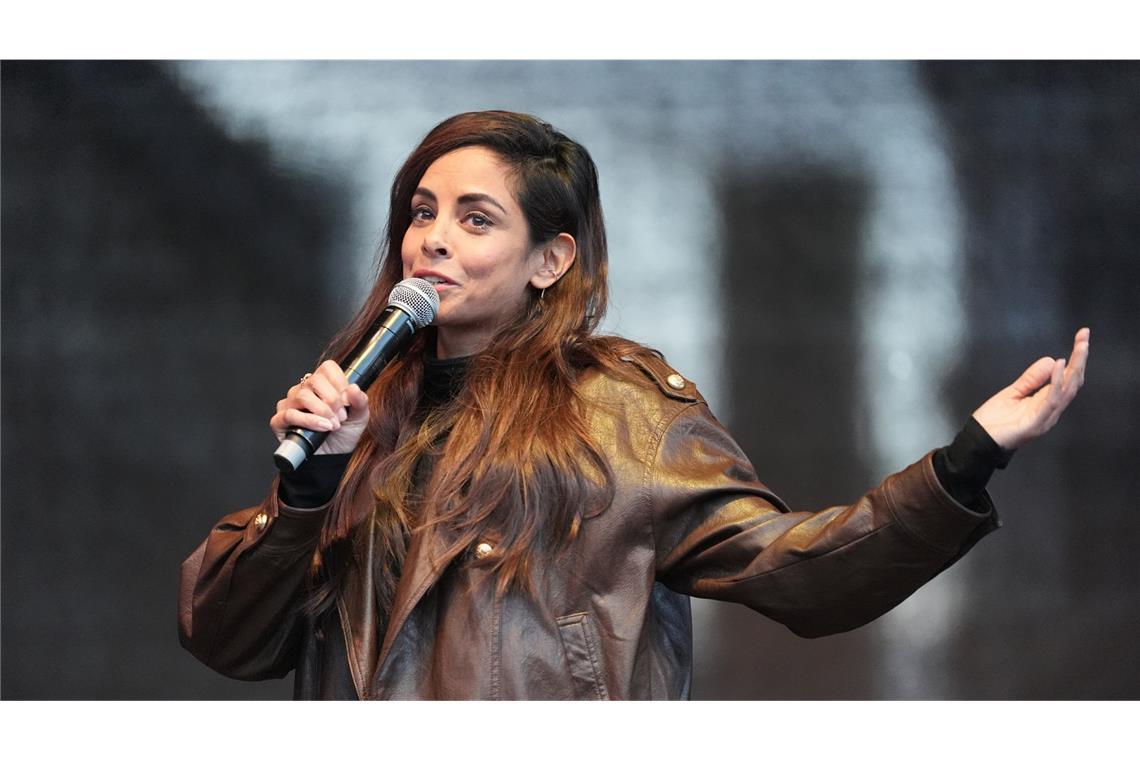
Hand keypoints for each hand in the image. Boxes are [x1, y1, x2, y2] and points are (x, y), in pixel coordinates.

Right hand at [269, 359, 370, 454]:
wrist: (332, 457)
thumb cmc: (343, 433)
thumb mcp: (359, 417)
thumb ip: (360, 401)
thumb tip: (354, 388)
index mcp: (322, 383)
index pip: (327, 368)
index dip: (340, 383)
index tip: (348, 402)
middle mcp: (303, 390)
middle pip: (315, 381)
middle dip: (333, 400)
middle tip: (341, 417)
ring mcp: (289, 404)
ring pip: (302, 396)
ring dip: (322, 411)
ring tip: (333, 425)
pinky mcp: (279, 421)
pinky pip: (290, 414)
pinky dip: (309, 421)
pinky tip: (323, 427)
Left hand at [972, 327, 1089, 449]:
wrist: (979, 441)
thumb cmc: (995, 420)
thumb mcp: (1014, 392)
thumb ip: (1032, 379)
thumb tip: (1052, 360)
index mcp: (1047, 402)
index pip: (1067, 378)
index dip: (1076, 358)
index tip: (1082, 336)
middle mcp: (1051, 410)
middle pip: (1073, 382)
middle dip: (1080, 359)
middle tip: (1085, 337)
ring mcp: (1045, 417)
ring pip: (1067, 390)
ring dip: (1074, 367)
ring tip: (1079, 347)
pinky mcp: (1036, 423)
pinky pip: (1050, 401)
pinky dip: (1056, 383)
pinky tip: (1058, 367)